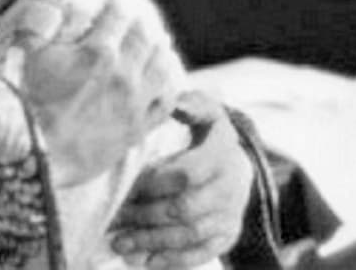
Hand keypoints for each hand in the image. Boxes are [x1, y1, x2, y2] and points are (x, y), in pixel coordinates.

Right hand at [13, 0, 184, 185]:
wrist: (34, 155)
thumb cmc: (25, 103)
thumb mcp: (26, 52)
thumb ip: (44, 15)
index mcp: (98, 52)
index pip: (116, 17)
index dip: (117, 5)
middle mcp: (123, 75)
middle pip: (143, 40)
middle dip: (142, 26)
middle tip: (142, 20)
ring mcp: (134, 104)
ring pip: (161, 69)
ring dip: (161, 52)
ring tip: (162, 44)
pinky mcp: (136, 131)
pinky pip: (165, 106)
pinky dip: (170, 89)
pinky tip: (169, 84)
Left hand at [109, 92, 252, 268]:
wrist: (240, 167)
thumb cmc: (210, 137)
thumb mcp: (206, 114)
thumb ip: (191, 105)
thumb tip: (173, 102)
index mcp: (222, 154)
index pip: (186, 174)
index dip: (154, 183)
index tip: (128, 187)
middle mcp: (231, 188)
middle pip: (185, 209)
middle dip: (146, 216)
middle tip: (115, 220)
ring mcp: (230, 216)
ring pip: (190, 235)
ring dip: (152, 241)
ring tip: (120, 243)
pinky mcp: (226, 236)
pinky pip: (200, 253)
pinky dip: (171, 259)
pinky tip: (143, 261)